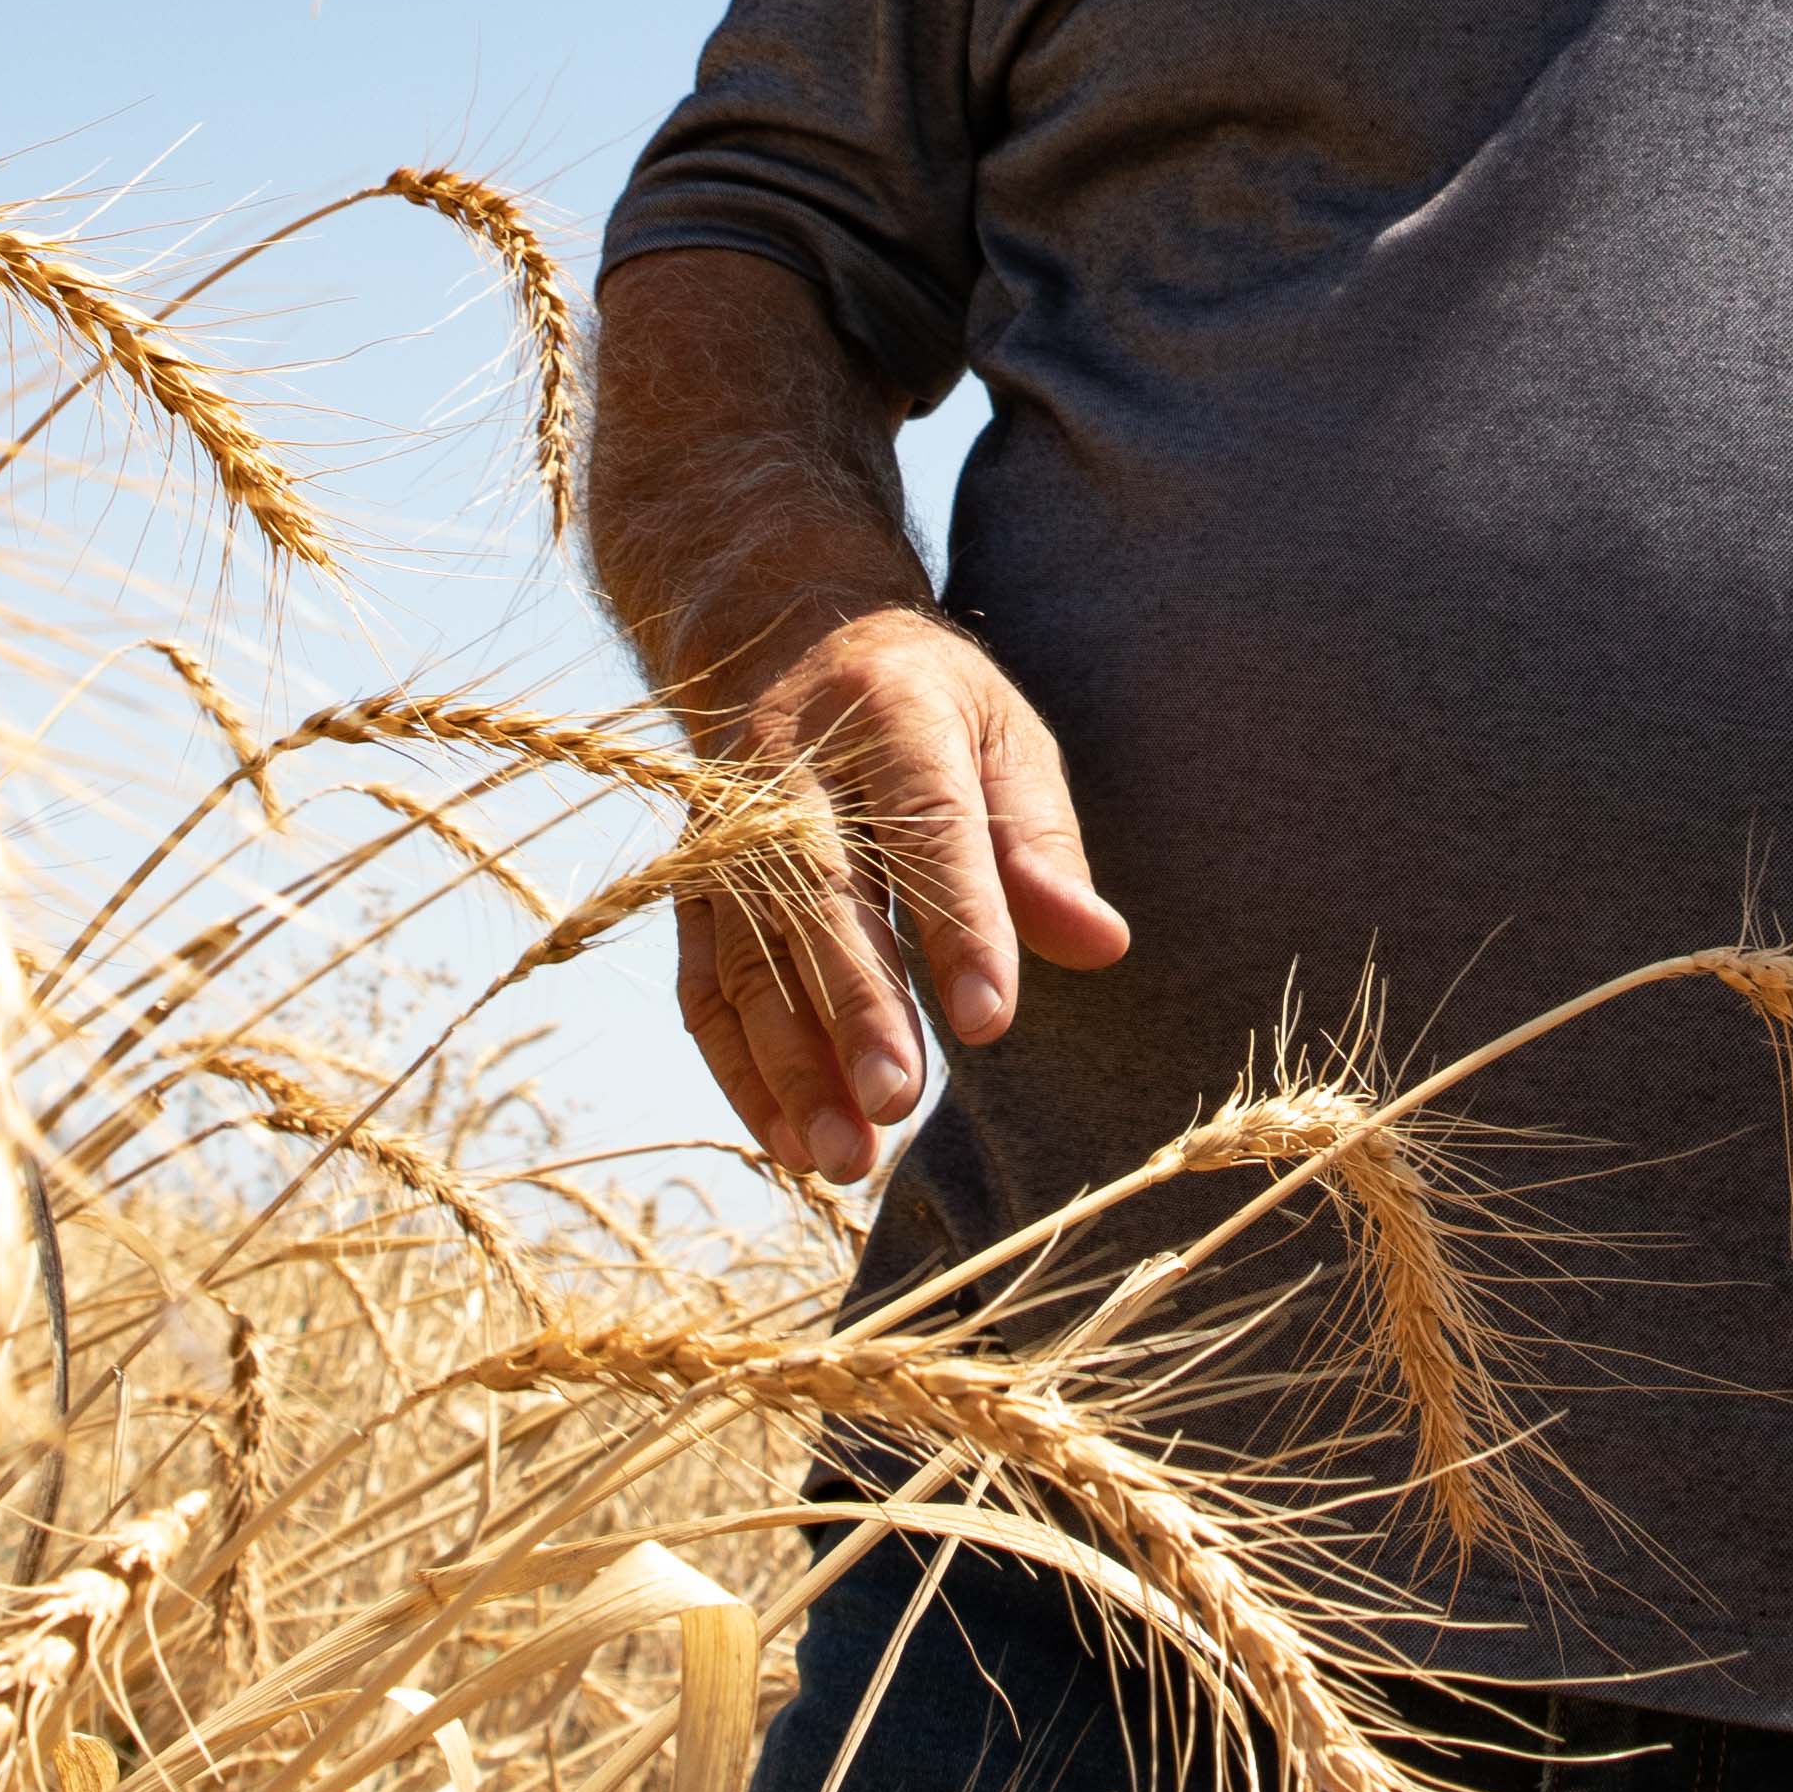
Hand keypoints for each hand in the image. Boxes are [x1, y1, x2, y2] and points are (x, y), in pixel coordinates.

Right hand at [676, 606, 1126, 1185]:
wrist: (785, 634)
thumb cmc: (927, 705)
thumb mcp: (1005, 738)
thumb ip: (1043, 845)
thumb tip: (1102, 944)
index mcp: (891, 714)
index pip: (927, 826)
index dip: (959, 924)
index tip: (992, 1022)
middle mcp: (790, 765)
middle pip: (819, 895)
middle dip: (856, 1007)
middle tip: (898, 1104)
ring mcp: (726, 824)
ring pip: (746, 952)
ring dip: (788, 1061)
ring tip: (845, 1157)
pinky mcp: (690, 879)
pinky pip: (703, 982)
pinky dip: (740, 1067)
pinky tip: (788, 1138)